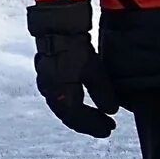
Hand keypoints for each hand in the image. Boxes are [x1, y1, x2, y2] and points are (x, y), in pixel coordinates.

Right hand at [27, 0, 117, 137]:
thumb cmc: (75, 50)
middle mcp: (50, 94)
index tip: (110, 129)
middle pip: (71, 116)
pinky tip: (84, 104)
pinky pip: (62, 98)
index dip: (94, 126)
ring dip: (83, 115)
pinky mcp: (48, 77)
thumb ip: (102, 93)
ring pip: (66, 108)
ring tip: (99, 118)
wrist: (56, 30)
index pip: (78, 118)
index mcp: (60, 95)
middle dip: (89, 123)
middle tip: (107, 128)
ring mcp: (47, 86)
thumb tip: (112, 111)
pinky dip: (75, 105)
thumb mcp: (94, 71)